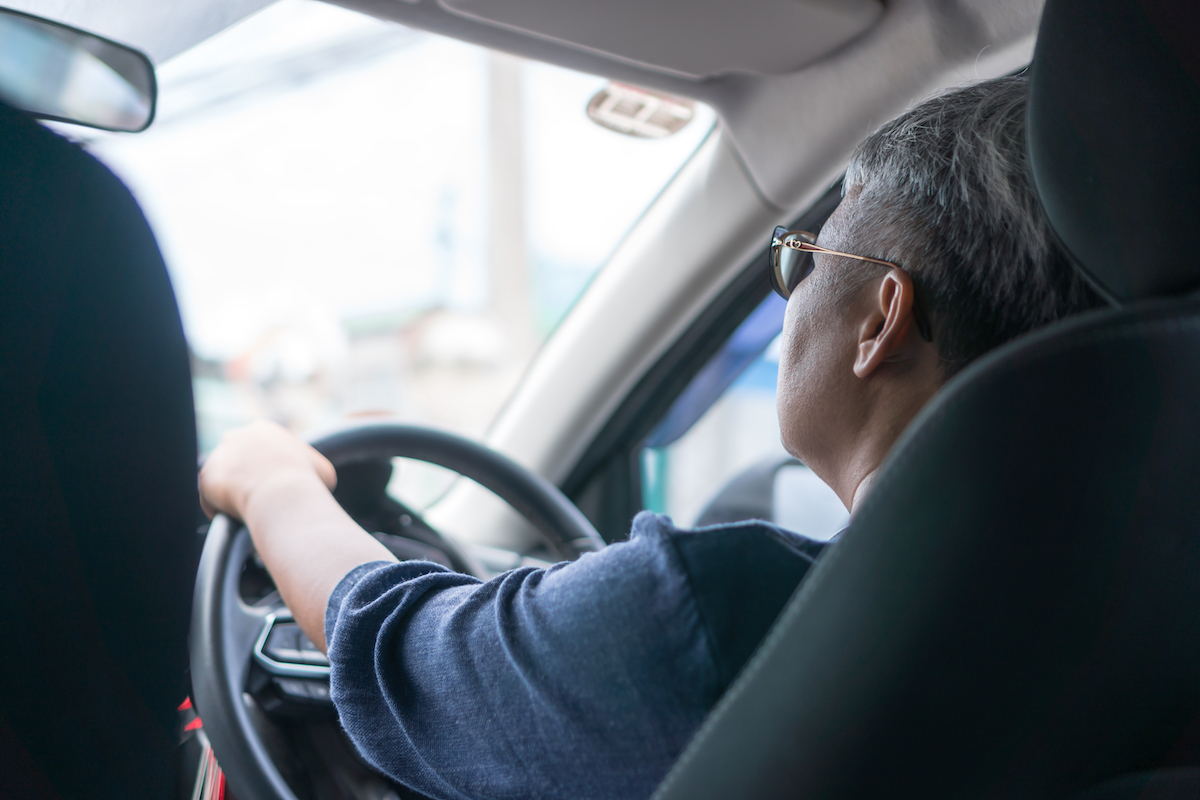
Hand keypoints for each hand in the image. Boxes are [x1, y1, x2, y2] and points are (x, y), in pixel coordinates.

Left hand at [199, 420, 336, 520]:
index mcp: (264, 430)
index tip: (274, 485)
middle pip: (237, 459)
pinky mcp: (206, 478)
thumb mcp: (321, 470)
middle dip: (245, 477)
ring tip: (245, 514)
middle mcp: (237, 436)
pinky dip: (220, 510)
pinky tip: (234, 521)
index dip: (267, 468)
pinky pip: (211, 498)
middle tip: (259, 500)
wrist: (282, 493)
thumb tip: (310, 480)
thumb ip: (310, 468)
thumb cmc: (307, 482)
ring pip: (223, 478)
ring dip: (230, 494)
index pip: (260, 448)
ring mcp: (218, 455)